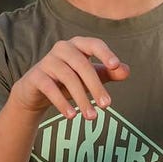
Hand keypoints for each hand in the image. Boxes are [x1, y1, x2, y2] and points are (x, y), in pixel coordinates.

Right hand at [10, 37, 129, 119]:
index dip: (105, 53)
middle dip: (96, 86)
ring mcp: (47, 61)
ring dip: (81, 99)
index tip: (115, 66)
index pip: (94, 44)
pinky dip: (62, 103)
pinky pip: (50, 88)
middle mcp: (62, 48)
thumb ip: (108, 73)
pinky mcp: (35, 76)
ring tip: (91, 117)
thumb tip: (126, 71)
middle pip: (82, 65)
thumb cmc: (69, 81)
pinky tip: (71, 116)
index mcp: (78, 45)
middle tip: (107, 106)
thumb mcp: (90, 77)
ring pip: (68, 78)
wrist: (37, 92)